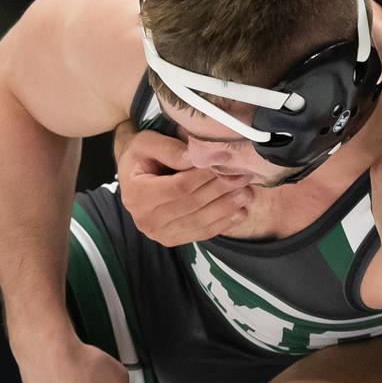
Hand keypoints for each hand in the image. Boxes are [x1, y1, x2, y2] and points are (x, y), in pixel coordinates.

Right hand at [118, 130, 253, 246]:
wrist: (134, 176)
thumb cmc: (142, 156)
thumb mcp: (146, 142)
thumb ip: (168, 148)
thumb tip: (194, 157)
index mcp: (136, 194)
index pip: (179, 187)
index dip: (204, 176)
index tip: (226, 162)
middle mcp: (145, 219)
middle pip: (191, 205)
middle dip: (220, 190)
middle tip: (243, 177)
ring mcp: (159, 233)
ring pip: (199, 222)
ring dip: (226, 208)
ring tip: (247, 193)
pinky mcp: (171, 240)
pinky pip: (201, 234)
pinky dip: (223, 224)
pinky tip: (240, 212)